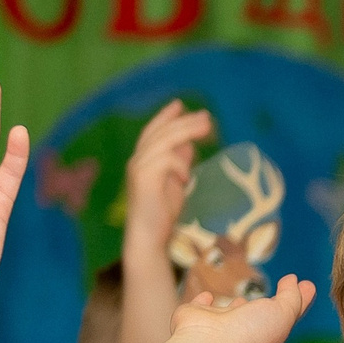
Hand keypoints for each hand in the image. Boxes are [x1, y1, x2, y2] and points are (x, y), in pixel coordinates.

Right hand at [124, 99, 212, 245]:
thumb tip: (189, 145)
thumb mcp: (175, 183)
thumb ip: (180, 163)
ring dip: (186, 132)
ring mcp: (138, 168)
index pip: (153, 131)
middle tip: (206, 116)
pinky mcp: (143, 178)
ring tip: (206, 127)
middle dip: (183, 121)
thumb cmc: (161, 214)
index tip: (180, 105)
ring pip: (163, 141)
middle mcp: (137, 160)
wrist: (148, 237)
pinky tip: (187, 178)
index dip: (165, 117)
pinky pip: (165, 160)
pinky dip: (179, 164)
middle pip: (160, 132)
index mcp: (143, 160)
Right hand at [171, 272, 314, 342]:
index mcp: (269, 334)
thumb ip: (292, 297)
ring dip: (236, 308)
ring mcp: (219, 325)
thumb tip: (295, 281)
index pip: (288, 314)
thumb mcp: (282, 313)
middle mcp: (244, 332)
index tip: (308, 285)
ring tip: (242, 301)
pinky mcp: (194, 317)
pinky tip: (207, 297)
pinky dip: (203, 301)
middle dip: (268, 308)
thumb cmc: (249, 332)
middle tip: (276, 297)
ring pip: (230, 314)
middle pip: (260, 317)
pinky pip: (200, 306)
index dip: (299, 300)